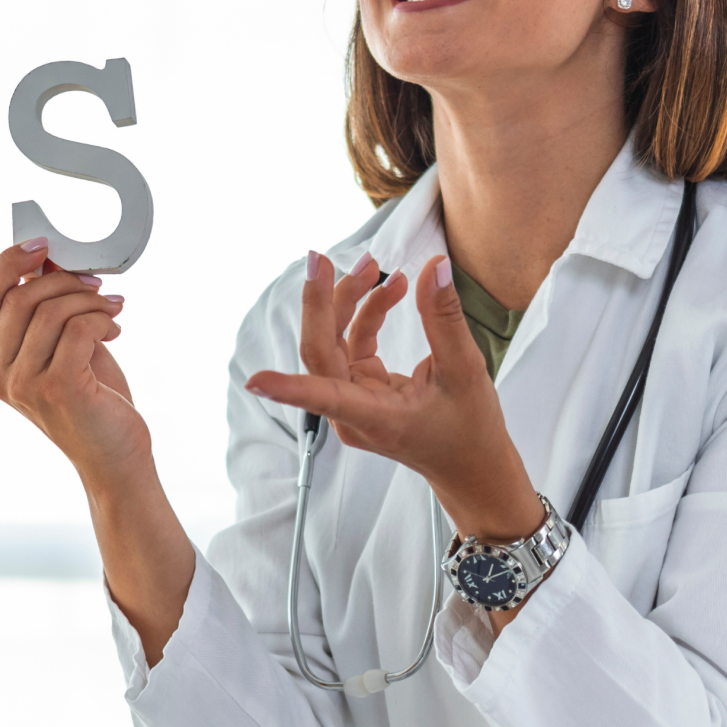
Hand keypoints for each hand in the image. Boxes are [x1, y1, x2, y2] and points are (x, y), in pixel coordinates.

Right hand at [0, 240, 138, 476]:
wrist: (114, 455)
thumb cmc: (91, 397)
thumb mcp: (61, 345)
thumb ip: (46, 306)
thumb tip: (48, 256)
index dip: (9, 262)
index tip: (43, 244)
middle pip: (19, 297)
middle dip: (63, 278)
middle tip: (96, 284)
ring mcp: (23, 383)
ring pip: (50, 310)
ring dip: (89, 300)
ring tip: (112, 308)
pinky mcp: (57, 388)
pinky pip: (78, 329)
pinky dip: (102, 319)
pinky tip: (116, 329)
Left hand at [245, 250, 538, 541]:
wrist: (472, 466)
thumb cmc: (470, 429)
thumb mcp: (466, 371)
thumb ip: (444, 319)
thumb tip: (436, 267)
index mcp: (376, 419)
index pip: (324, 398)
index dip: (289, 387)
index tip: (254, 379)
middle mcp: (353, 413)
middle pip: (321, 351)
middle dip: (321, 302)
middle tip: (319, 259)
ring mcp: (352, 400)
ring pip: (333, 342)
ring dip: (348, 301)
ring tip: (373, 266)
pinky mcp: (359, 389)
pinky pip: (352, 344)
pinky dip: (367, 314)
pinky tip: (390, 289)